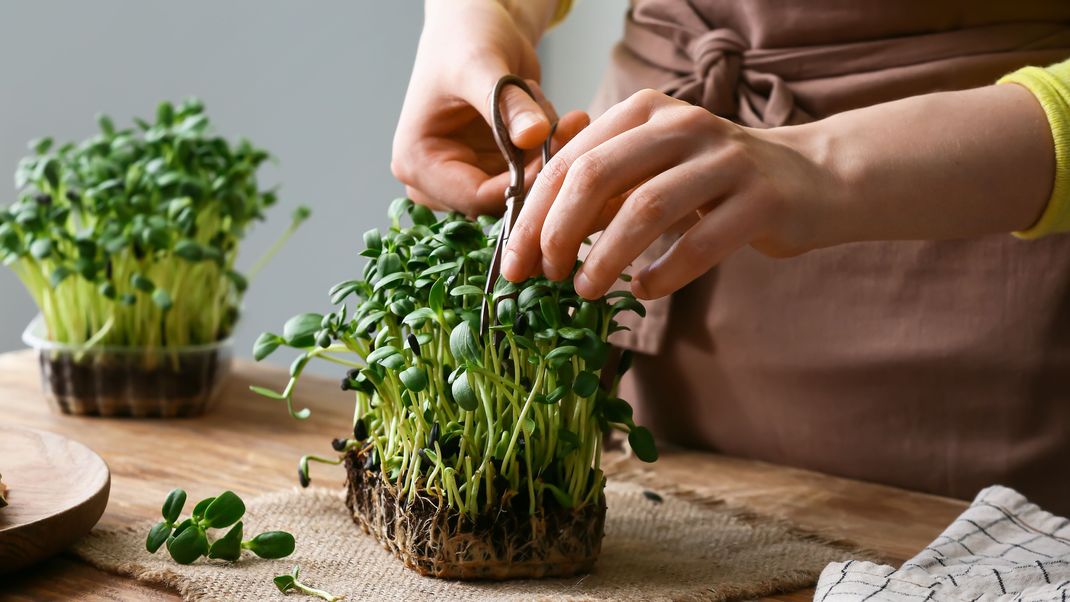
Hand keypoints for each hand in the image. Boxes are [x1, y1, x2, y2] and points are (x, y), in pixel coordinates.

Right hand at [392, 0, 588, 215]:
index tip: (552, 150)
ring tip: (550, 109)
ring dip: (545, 154)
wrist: (478, 23)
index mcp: (416, 161)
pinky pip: (531, 174)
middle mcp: (436, 178)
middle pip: (497, 200)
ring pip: (521, 190)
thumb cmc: (464, 38)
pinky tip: (551, 114)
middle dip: (536, 167)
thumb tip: (533, 136)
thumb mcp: (481, 66)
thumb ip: (505, 104)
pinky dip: (548, 147)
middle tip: (566, 128)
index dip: (519, 184)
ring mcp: (466, 174)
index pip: (472, 197)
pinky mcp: (493, 167)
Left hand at [501, 89, 834, 299]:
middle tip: (544, 276)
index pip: (570, 160)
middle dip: (558, 232)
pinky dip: (662, 273)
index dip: (533, 214)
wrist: (810, 179)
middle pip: (598, 176)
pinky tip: (642, 291)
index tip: (514, 262)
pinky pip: (699, 243)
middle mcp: (683, 124)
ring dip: (605, 257)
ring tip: (585, 290)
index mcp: (645, 111)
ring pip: (645, 208)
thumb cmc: (713, 182)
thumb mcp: (651, 173)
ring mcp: (726, 160)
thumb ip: (599, 194)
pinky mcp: (761, 200)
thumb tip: (536, 238)